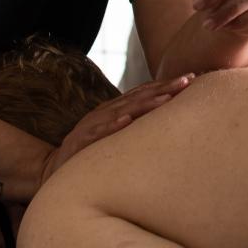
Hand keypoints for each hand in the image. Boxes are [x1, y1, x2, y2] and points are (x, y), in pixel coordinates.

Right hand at [41, 72, 195, 183]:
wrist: (55, 169)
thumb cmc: (91, 152)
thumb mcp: (115, 135)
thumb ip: (136, 124)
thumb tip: (168, 120)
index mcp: (115, 109)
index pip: (144, 93)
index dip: (166, 85)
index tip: (192, 78)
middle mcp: (105, 113)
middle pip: (138, 97)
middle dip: (163, 88)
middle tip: (188, 81)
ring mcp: (92, 126)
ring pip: (121, 111)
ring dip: (144, 104)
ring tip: (166, 99)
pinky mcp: (80, 143)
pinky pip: (97, 134)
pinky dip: (112, 126)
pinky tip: (126, 121)